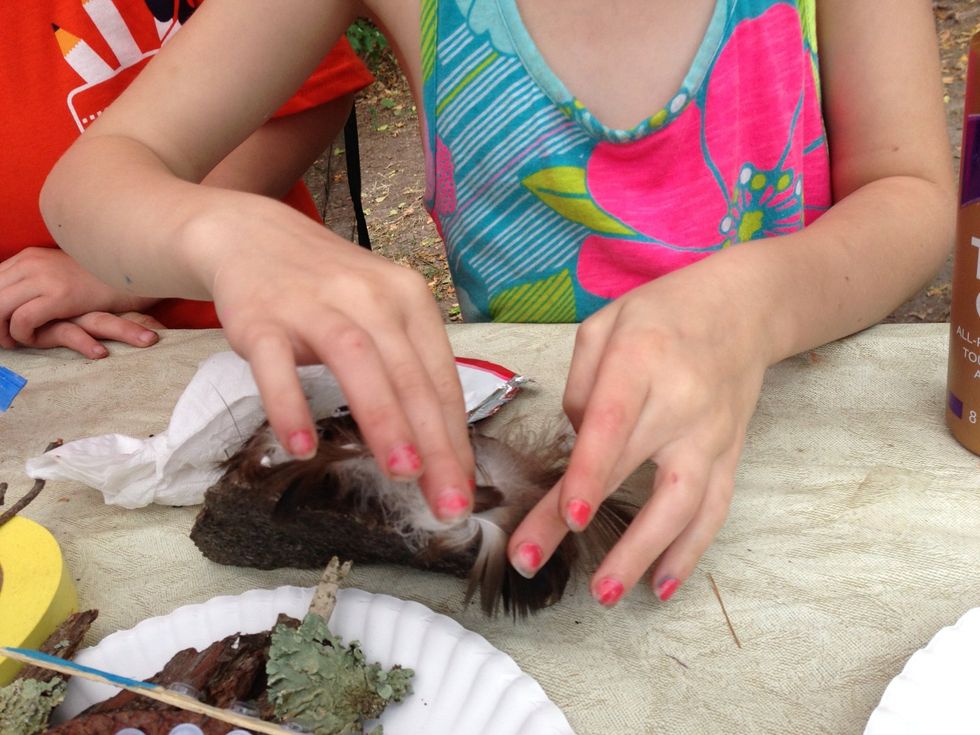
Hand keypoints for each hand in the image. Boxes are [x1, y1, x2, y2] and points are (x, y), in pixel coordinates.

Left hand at [0, 247, 160, 356]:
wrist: (139, 271)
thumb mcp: (65, 276)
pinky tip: (37, 340)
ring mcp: (44, 277)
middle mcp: (31, 262)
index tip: (1, 325)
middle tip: (5, 339)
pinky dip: (23, 336)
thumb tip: (15, 300)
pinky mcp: (60, 295)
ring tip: (17, 342)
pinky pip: (22, 320)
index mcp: (30, 257)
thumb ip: (39, 283)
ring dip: (3, 331)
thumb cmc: (106, 281)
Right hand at [203, 205, 474, 520]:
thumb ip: (408, 369)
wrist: (252, 235)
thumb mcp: (380, 313)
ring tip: (402, 474)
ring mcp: (314, 304)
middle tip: (449, 503)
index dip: (456, 439)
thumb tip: (440, 446)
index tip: (465, 490)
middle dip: (434, 444)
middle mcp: (370, 297)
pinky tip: (302, 447)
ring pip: (358, 361)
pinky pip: (276, 364)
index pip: (440, 379)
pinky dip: (291, 405)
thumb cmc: (329, 288)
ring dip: (384, 419)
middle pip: (410, 375)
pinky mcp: (261, 316)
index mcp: (409, 299)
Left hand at [507, 266, 769, 605]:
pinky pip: (714, 510)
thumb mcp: (605, 324)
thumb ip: (581, 384)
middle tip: (533, 561)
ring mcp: (710, 434)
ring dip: (644, 553)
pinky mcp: (730, 455)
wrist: (744, 308)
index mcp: (641, 360)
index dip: (590, 473)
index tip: (568, 516)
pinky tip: (663, 585)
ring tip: (607, 593)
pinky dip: (691, 551)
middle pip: (630, 471)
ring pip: (682, 504)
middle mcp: (681, 402)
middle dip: (581, 522)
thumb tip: (576, 448)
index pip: (612, 424)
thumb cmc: (662, 314)